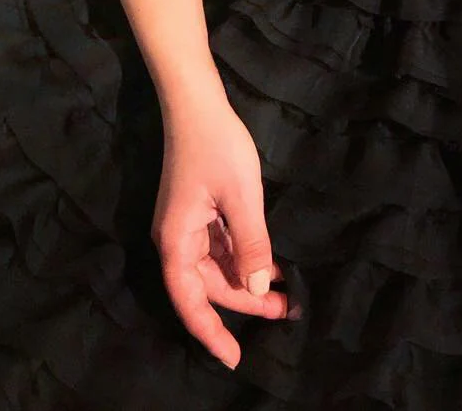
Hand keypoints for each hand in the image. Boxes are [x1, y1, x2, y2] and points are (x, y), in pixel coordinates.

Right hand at [151, 96, 298, 369]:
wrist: (197, 103)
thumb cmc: (217, 146)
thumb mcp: (242, 198)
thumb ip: (251, 245)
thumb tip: (258, 290)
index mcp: (176, 243)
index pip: (190, 302)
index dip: (211, 333)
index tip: (235, 358)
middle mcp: (177, 240)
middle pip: (207, 286)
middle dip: (244, 303)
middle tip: (284, 311)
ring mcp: (187, 225)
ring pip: (216, 267)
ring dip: (247, 280)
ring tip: (284, 291)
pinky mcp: (199, 211)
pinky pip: (220, 247)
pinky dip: (243, 257)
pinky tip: (270, 261)